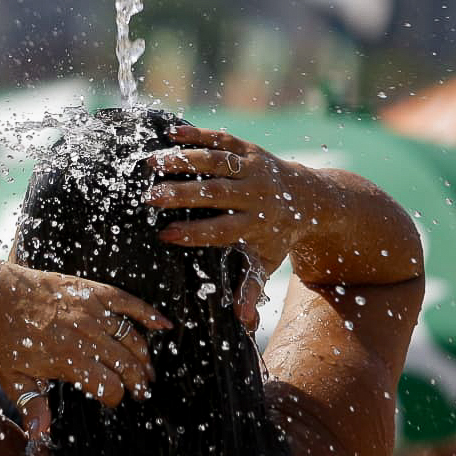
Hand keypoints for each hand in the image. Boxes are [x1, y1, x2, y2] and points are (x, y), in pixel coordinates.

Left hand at [0, 260, 170, 437]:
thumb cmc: (2, 337)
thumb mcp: (12, 377)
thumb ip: (32, 405)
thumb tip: (40, 434)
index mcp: (68, 360)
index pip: (108, 386)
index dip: (115, 398)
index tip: (114, 401)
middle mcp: (84, 336)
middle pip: (126, 365)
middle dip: (138, 382)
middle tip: (142, 391)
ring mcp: (91, 312)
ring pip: (131, 338)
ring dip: (144, 357)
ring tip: (148, 371)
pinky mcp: (92, 291)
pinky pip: (129, 303)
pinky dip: (149, 314)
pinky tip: (164, 326)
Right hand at [142, 122, 312, 330]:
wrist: (306, 198)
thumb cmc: (275, 236)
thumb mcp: (265, 262)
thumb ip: (251, 288)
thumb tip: (242, 321)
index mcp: (257, 225)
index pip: (223, 229)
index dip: (194, 233)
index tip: (165, 235)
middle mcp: (256, 194)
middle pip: (216, 193)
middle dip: (181, 194)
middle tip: (149, 197)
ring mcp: (253, 168)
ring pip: (216, 161)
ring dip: (183, 160)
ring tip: (150, 164)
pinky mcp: (248, 149)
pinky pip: (221, 139)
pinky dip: (197, 134)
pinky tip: (170, 134)